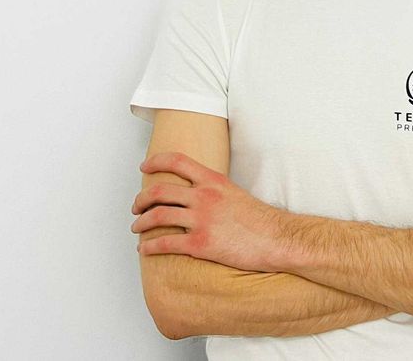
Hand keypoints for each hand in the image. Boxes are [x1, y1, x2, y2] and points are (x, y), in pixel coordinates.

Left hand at [130, 151, 289, 271]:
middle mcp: (204, 196)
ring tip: (137, 227)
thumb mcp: (234, 192)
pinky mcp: (201, 244)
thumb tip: (196, 192)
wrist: (276, 238)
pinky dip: (149, 246)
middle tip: (137, 206)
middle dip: (141, 199)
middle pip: (159, 191)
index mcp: (213, 180)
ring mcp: (202, 220)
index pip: (177, 161)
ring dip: (141, 223)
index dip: (155, 161)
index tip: (144, 166)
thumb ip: (213, 189)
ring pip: (157, 216)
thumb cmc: (259, 219)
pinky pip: (165, 243)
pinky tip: (145, 250)